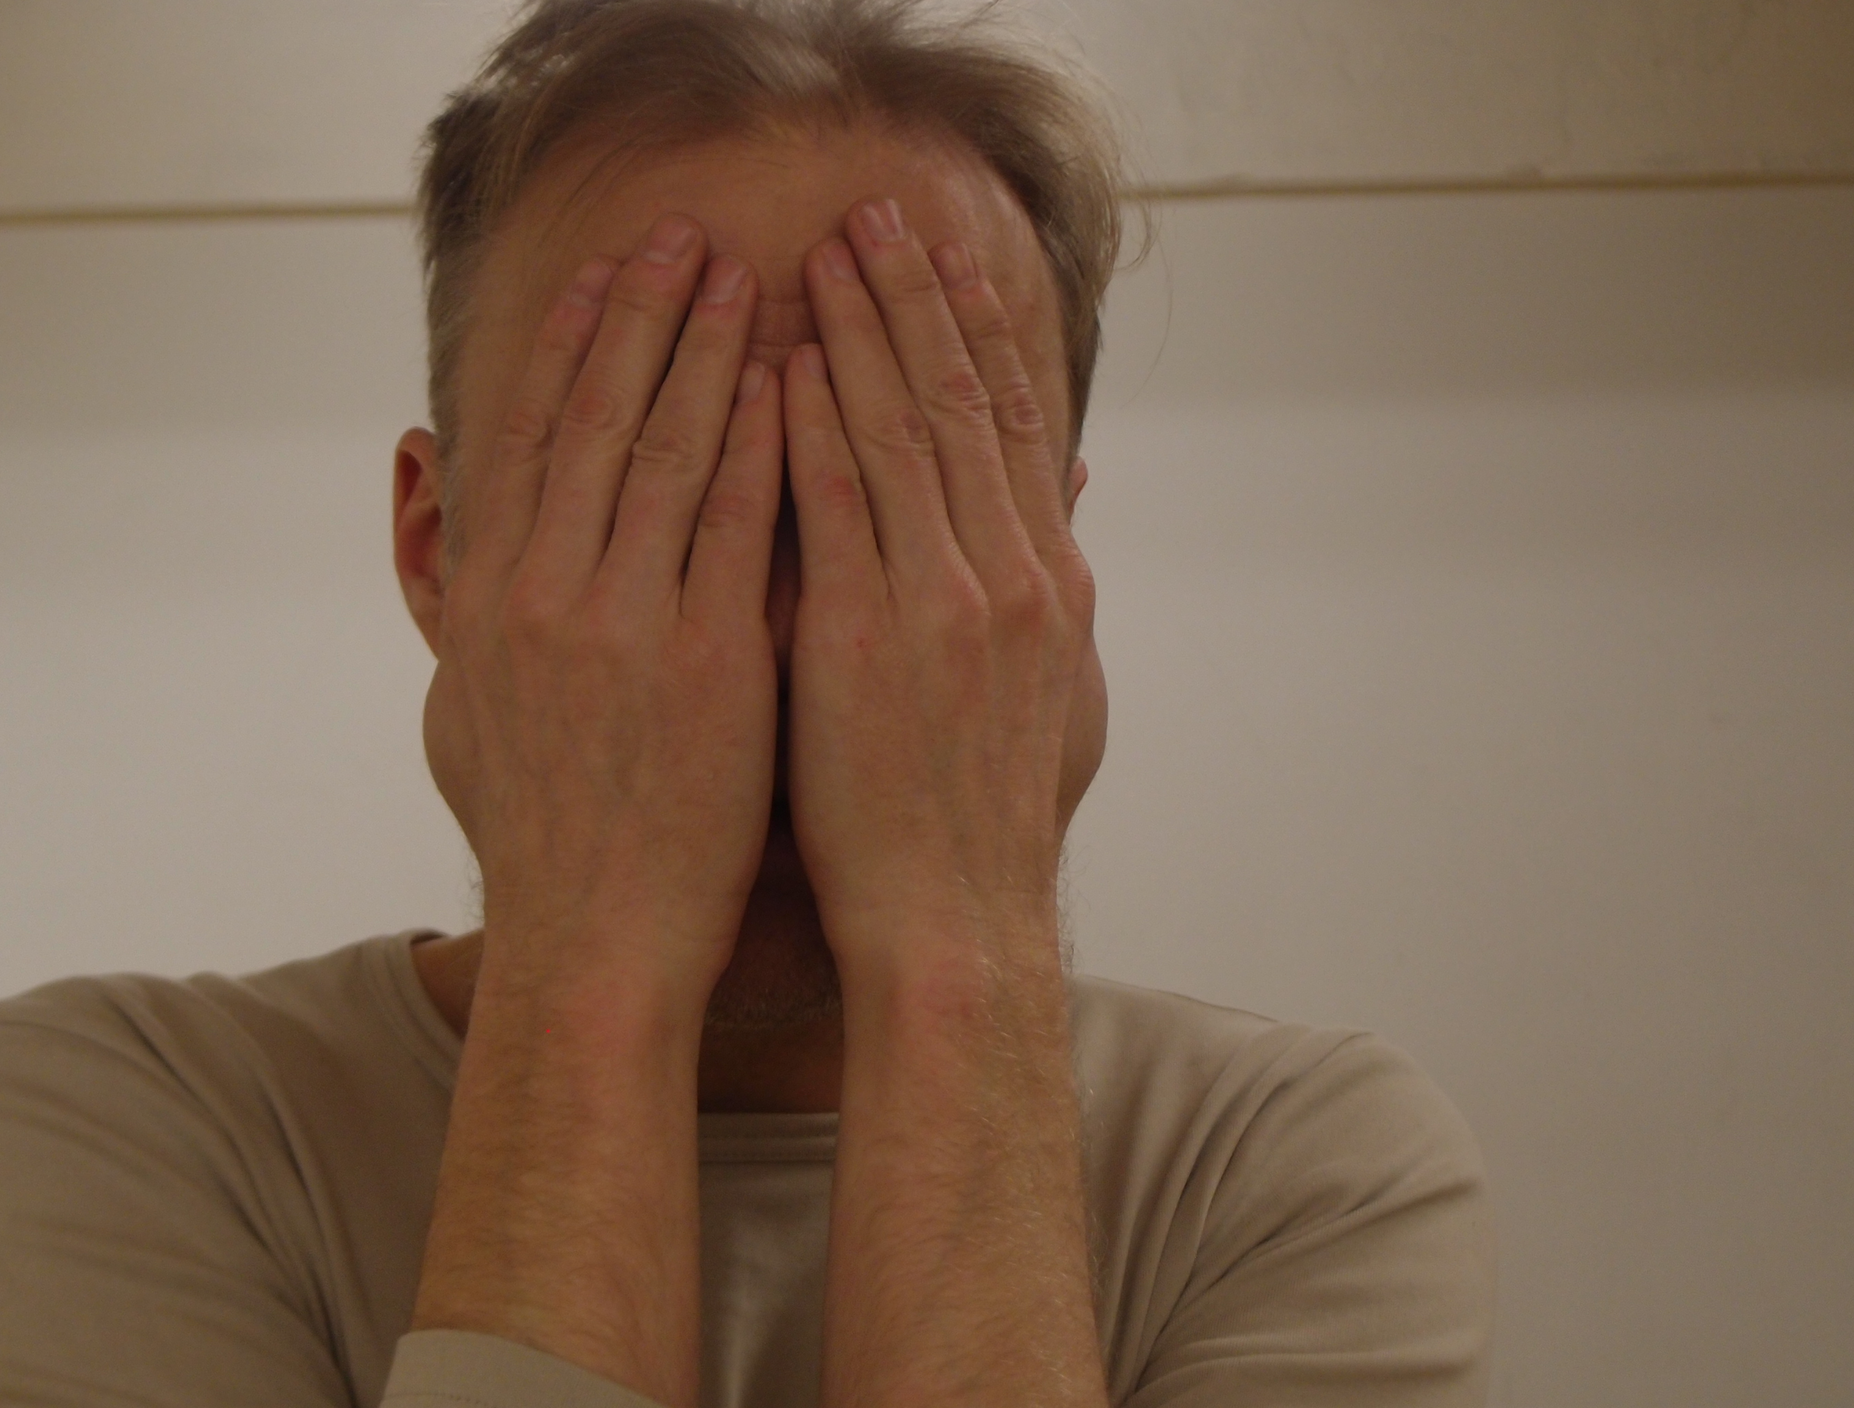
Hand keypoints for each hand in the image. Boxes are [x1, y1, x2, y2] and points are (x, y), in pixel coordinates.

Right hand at [423, 214, 785, 1008]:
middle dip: (645, 315)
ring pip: (670, 451)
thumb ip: (462, 610)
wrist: (595, 943)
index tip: (603, 276)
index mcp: (488, 601)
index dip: (569, 346)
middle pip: (599, 419)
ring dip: (710, 351)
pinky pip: (742, 525)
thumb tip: (455, 532)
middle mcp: (545, 596)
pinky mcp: (709, 660)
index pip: (529, 439)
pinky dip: (765, 444)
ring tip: (745, 276)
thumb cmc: (539, 838)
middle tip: (685, 236)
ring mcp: (626, 623)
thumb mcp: (464, 713)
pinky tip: (792, 382)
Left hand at [779, 198, 1098, 978]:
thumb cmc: (978, 821)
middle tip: (883, 212)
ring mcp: (943, 601)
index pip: (1016, 422)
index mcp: (1048, 584)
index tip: (953, 253)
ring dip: (866, 329)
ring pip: (905, 430)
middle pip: (965, 401)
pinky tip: (788, 360)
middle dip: (922, 298)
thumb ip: (1041, 584)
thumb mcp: (1046, 692)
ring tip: (830, 249)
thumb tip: (1066, 496)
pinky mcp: (869, 637)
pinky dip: (815, 423)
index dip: (983, 330)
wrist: (958, 921)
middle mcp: (1011, 575)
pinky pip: (837, 503)